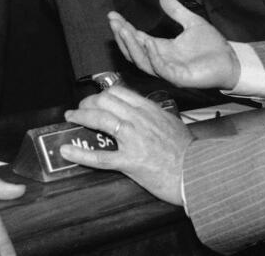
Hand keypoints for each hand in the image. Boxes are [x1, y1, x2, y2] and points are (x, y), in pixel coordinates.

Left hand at [60, 86, 190, 205]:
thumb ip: (154, 116)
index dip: (102, 94)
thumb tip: (142, 113)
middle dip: (88, 102)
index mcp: (149, 109)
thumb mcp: (172, 123)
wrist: (198, 172)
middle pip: (105, 100)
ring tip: (70, 118)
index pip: (119, 92)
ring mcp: (133, 140)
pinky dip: (80, 153)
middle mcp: (139, 120)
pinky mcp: (129, 162)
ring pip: (99, 119)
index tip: (96, 99)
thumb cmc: (189, 152)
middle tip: (80, 109)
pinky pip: (100, 156)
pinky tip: (67, 150)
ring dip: (80, 117)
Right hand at [109, 0, 238, 89]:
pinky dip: (153, 56)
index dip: (124, 28)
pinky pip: (161, 69)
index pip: (137, 39)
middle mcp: (161, 61)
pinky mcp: (179, 78)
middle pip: (134, 52)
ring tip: (124, 30)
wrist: (231, 61)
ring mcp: (169, 71)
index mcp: (162, 49)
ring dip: (132, 47)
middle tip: (114, 22)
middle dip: (122, 37)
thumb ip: (176, 12)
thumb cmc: (213, 46)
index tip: (113, 15)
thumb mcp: (192, 23)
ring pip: (142, 62)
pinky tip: (149, 42)